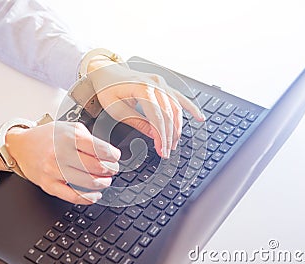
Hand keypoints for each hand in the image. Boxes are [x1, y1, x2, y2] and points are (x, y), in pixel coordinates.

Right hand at [0, 121, 120, 203]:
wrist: (21, 146)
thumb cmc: (47, 137)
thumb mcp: (69, 127)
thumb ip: (88, 137)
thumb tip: (108, 152)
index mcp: (69, 137)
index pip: (100, 149)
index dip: (113, 155)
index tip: (116, 157)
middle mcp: (61, 153)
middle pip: (96, 166)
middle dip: (110, 170)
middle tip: (112, 170)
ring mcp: (54, 170)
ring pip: (87, 182)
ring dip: (102, 183)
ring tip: (105, 181)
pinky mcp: (48, 185)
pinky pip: (73, 196)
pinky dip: (88, 198)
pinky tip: (95, 195)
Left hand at [88, 57, 204, 157]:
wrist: (105, 71)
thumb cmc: (107, 89)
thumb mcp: (116, 110)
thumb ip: (136, 122)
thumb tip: (154, 135)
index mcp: (142, 88)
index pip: (158, 118)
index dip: (162, 136)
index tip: (162, 150)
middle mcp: (155, 84)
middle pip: (169, 115)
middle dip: (169, 136)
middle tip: (166, 151)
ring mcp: (161, 83)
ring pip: (176, 108)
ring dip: (178, 127)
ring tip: (174, 143)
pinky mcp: (163, 84)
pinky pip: (180, 97)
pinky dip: (190, 108)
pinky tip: (199, 117)